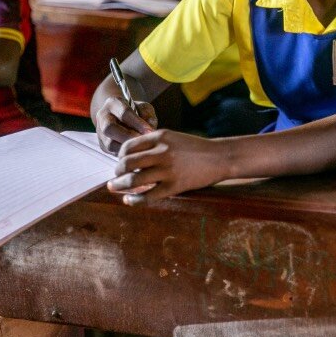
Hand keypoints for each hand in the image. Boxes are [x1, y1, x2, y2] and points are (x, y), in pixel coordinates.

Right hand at [95, 95, 157, 152]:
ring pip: (109, 143)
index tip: (149, 131)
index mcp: (113, 103)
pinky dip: (124, 153)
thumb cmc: (135, 111)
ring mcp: (100, 131)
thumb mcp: (143, 108)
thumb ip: (148, 116)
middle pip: (110, 128)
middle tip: (143, 141)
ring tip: (140, 148)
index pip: (124, 113)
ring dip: (126, 147)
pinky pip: (112, 152)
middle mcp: (103, 116)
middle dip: (128, 136)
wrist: (120, 116)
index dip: (138, 123)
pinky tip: (135, 152)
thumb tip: (150, 131)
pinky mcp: (102, 144)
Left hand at [107, 129, 228, 204]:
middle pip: (127, 163)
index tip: (120, 163)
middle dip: (117, 172)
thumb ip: (154, 144)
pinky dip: (134, 200)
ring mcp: (168, 170)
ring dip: (120, 186)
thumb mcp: (173, 137)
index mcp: (160, 136)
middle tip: (116, 177)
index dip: (120, 156)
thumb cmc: (196, 148)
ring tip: (115, 188)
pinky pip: (148, 196)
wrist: (220, 157)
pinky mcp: (175, 186)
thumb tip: (131, 158)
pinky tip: (129, 200)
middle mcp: (162, 151)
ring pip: (134, 180)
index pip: (129, 146)